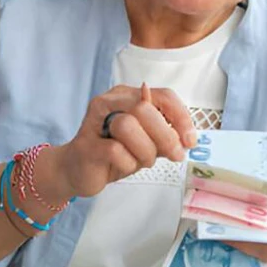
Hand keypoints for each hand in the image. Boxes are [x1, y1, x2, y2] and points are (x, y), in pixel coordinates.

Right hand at [55, 84, 195, 197]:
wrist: (76, 171)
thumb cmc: (113, 153)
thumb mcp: (145, 141)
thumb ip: (163, 134)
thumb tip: (186, 138)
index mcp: (128, 96)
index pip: (163, 95)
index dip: (181, 117)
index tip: (190, 140)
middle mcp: (110, 101)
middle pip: (145, 108)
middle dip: (165, 136)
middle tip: (175, 155)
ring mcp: (95, 120)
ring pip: (128, 126)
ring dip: (144, 151)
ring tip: (141, 161)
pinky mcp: (87, 144)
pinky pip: (116, 151)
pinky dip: (127, 164)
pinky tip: (121, 166)